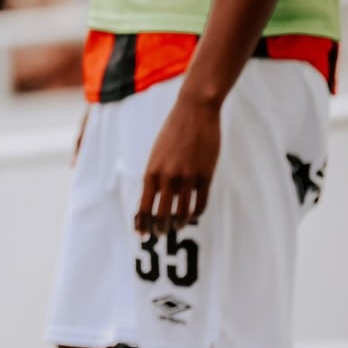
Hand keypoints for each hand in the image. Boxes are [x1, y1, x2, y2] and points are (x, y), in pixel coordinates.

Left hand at [135, 90, 220, 234]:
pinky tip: (194, 214)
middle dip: (161, 229)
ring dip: (180, 224)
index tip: (142, 235)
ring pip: (182, 213)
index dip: (142, 225)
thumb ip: (156, 175)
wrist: (194, 111)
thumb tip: (158, 198)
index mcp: (151, 172)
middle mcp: (167, 178)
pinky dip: (196, 213)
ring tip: (179, 227)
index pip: (143, 207)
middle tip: (162, 234)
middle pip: (162, 216)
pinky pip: (200, 204)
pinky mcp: (206, 175)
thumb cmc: (173, 131)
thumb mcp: (157, 154)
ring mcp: (187, 178)